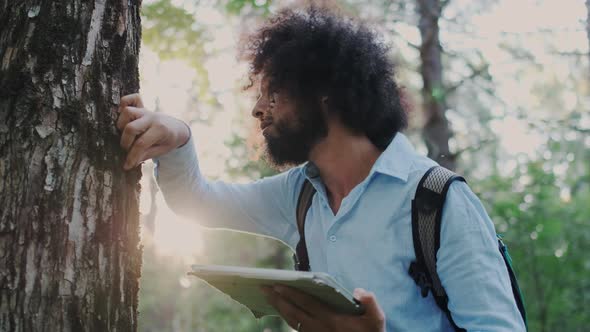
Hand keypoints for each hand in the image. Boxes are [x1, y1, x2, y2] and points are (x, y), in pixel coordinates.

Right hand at [117, 93, 189, 169]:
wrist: (177, 128)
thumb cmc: (168, 140)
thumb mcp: (162, 150)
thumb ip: (146, 155)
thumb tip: (130, 162)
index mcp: (160, 130)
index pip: (141, 143)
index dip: (132, 156)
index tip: (127, 165)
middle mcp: (152, 118)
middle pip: (131, 128)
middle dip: (125, 142)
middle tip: (127, 149)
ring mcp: (146, 111)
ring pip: (127, 111)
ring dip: (121, 123)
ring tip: (125, 133)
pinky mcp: (142, 106)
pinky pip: (132, 98)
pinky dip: (124, 102)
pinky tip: (121, 113)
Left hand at [262, 285, 385, 331]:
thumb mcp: (377, 319)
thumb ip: (370, 302)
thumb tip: (358, 290)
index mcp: (331, 320)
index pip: (307, 303)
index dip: (291, 294)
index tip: (277, 284)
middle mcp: (319, 328)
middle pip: (293, 312)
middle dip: (278, 299)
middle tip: (263, 288)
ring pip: (292, 322)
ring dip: (279, 309)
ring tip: (268, 297)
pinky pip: (296, 330)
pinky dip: (287, 320)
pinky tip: (280, 314)